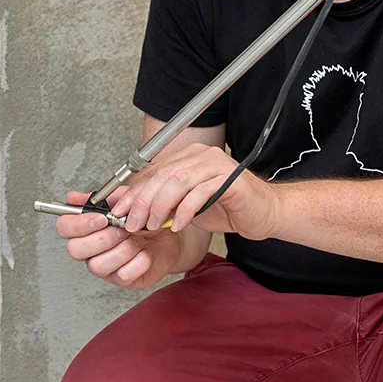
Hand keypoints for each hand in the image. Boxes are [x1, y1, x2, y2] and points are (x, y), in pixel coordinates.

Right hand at [53, 190, 183, 288]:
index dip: (78, 224)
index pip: (64, 227)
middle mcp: (90, 249)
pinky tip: (145, 254)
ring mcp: (105, 267)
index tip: (101, 219)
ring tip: (137, 240)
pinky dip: (138, 262)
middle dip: (103, 238)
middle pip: (76, 250)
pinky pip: (123, 275)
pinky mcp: (122, 279)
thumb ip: (102, 197)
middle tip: (123, 230)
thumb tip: (73, 197)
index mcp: (86, 228)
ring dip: (121, 251)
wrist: (170, 234)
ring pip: (98, 266)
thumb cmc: (144, 217)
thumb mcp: (125, 199)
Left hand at [112, 141, 280, 239]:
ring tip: (153, 225)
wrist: (263, 214)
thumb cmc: (227, 208)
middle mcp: (202, 156)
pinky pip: (200, 193)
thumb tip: (129, 207)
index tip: (119, 210)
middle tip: (133, 222)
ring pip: (178, 181)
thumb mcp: (185, 207)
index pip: (153, 170)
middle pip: (162, 174)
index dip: (134, 191)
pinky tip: (179, 226)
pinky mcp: (230, 180)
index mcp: (190, 157)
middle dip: (143, 200)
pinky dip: (185, 212)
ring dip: (161, 206)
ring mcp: (217, 165)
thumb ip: (162, 203)